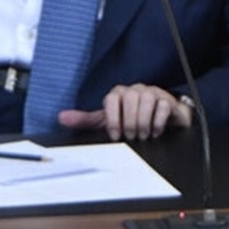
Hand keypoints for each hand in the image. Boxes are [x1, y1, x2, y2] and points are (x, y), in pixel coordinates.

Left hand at [57, 83, 191, 140]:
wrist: (158, 120)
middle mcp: (134, 90)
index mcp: (117, 94)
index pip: (111, 99)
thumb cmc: (130, 120)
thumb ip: (86, 120)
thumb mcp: (107, 121)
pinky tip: (155, 132)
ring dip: (143, 122)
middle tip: (131, 137)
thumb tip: (61, 117)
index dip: (113, 119)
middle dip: (129, 122)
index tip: (115, 136)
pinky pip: (163, 105)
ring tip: (143, 135)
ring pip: (146, 99)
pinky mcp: (167, 99)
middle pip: (130, 98)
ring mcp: (151, 93)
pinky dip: (158, 121)